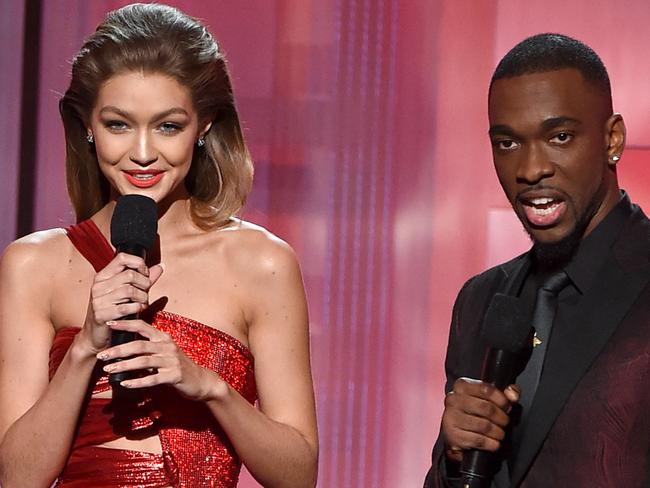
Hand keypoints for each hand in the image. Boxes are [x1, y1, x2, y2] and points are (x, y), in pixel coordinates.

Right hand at [77, 253, 163, 354]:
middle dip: (145, 284)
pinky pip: (127, 307)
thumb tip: (160, 266)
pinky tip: (138, 310)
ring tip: (142, 303)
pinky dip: (138, 308)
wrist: (95, 335)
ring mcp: (98, 300)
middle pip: (130, 275)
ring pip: (130, 290)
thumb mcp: (128, 292)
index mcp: (103, 276)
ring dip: (142, 298)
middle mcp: (99, 286)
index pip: (122, 258)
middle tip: (146, 293)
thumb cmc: (113, 312)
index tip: (145, 274)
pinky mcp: (101, 314)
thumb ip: (144, 279)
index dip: (139, 264)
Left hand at [98, 320, 226, 401]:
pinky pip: (152, 379)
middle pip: (139, 345)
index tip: (109, 324)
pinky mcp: (174, 376)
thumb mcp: (165, 352)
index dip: (125, 324)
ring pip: (143, 361)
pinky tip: (125, 383)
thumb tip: (123, 348)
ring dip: (124, 366)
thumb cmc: (177, 366)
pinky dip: (137, 381)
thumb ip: (148, 348)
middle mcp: (167, 347)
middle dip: (118, 350)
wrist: (200, 381)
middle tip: (102, 355)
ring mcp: (172, 361)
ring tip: (108, 369)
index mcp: (163, 338)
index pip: (142, 326)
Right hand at [441, 377, 519, 462]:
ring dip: (498, 432)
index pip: (486, 389)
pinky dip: (491, 444)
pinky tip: (493, 443)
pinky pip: (478, 440)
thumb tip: (513, 394)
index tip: (507, 407)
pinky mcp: (453, 435)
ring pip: (484, 426)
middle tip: (505, 422)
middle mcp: (453, 399)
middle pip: (486, 408)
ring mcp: (451, 417)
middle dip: (502, 418)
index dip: (502, 400)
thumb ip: (505, 394)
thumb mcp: (489, 398)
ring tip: (500, 433)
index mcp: (461, 386)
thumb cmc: (475, 413)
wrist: (456, 432)